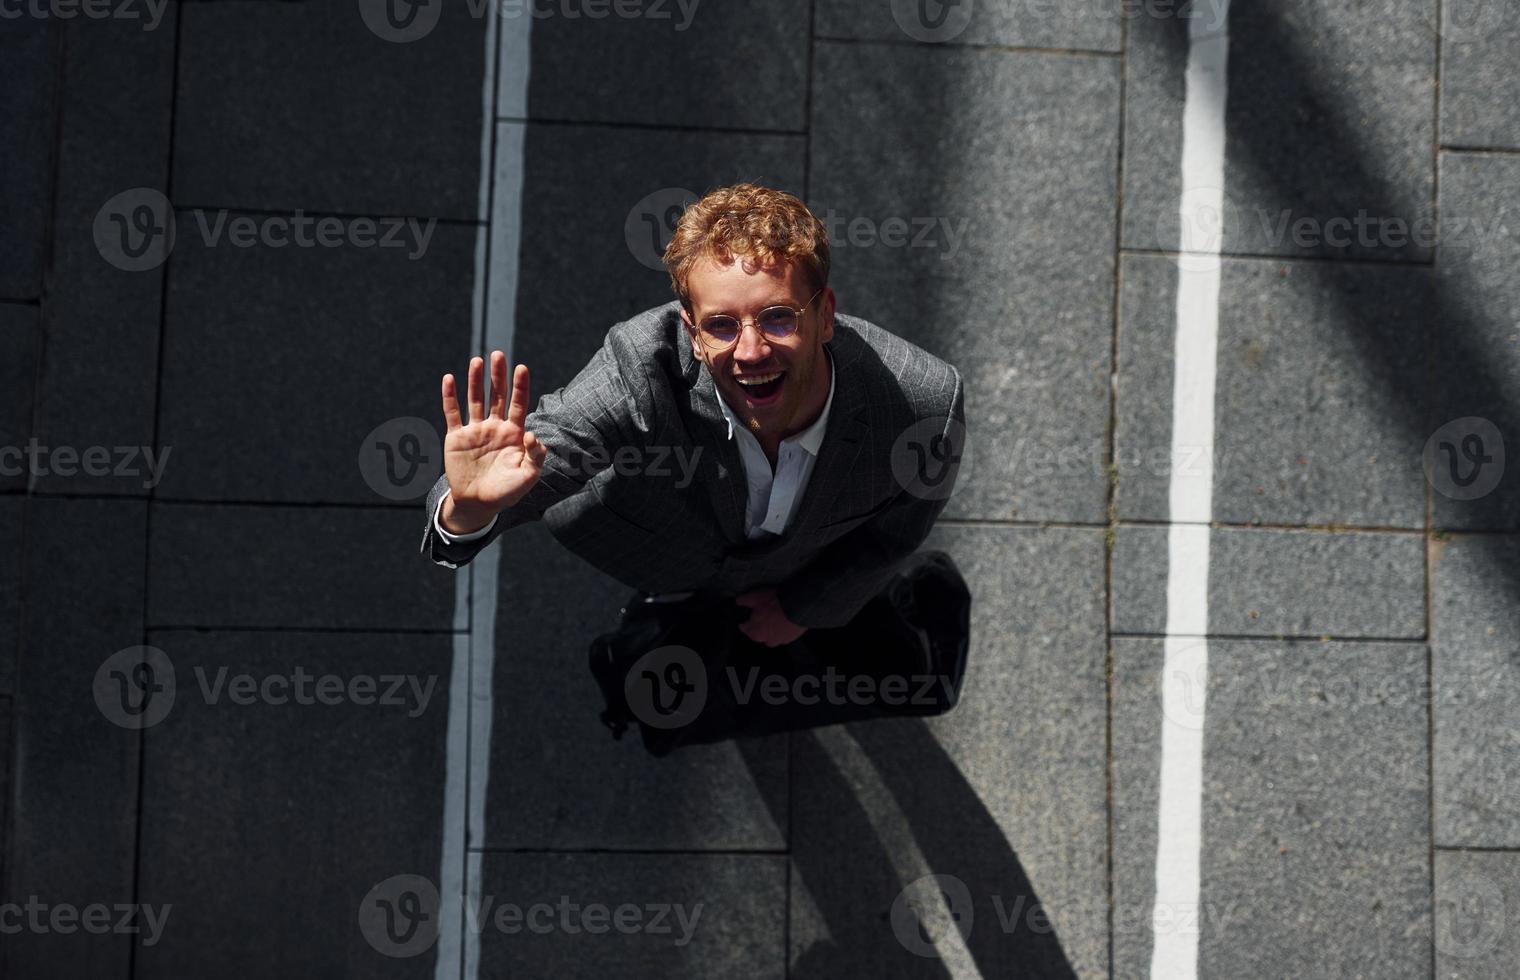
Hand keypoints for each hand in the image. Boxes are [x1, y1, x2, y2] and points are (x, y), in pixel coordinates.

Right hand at [439, 351, 546, 533]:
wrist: (479, 504)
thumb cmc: (507, 491)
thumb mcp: (528, 476)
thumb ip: (535, 456)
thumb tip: (532, 434)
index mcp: (513, 434)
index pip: (518, 404)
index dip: (520, 386)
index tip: (521, 368)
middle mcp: (495, 427)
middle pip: (497, 395)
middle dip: (498, 376)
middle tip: (498, 354)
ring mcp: (475, 430)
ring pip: (475, 400)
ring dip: (475, 380)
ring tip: (477, 360)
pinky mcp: (456, 437)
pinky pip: (452, 413)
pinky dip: (450, 396)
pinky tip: (449, 378)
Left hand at [735, 588, 807, 646]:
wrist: (798, 605)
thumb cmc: (775, 603)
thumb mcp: (755, 597)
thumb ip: (743, 601)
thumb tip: (737, 601)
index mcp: (756, 632)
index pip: (745, 629)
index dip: (744, 622)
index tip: (745, 619)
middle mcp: (767, 640)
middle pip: (759, 634)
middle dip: (760, 626)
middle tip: (763, 614)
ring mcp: (781, 640)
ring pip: (772, 635)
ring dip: (772, 628)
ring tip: (775, 616)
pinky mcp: (792, 637)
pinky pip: (784, 634)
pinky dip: (783, 628)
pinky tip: (784, 619)